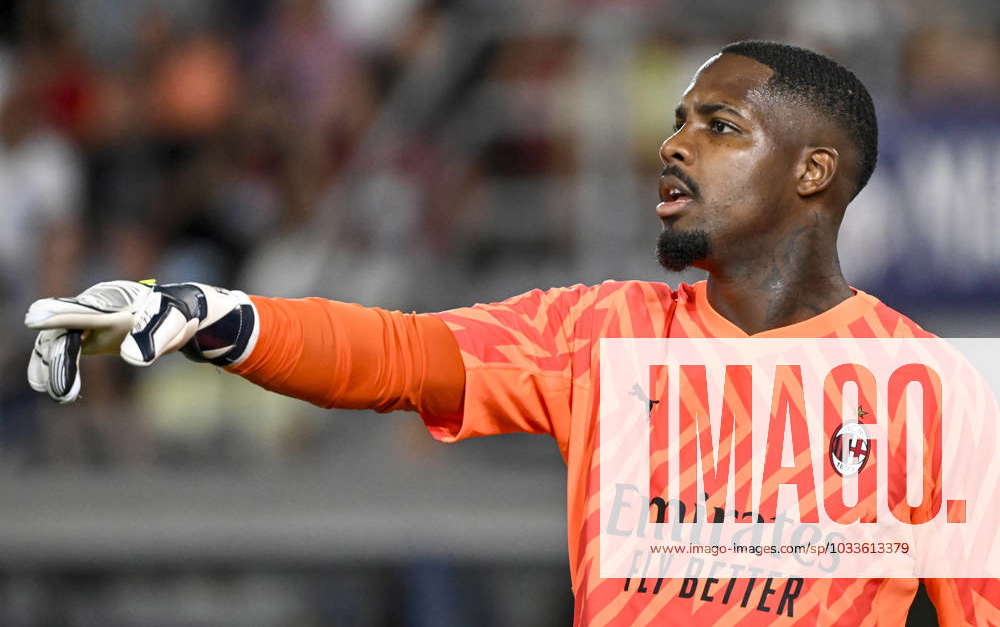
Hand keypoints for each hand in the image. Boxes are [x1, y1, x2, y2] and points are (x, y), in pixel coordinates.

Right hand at [25, 280, 256, 402]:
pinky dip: (56, 366)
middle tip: (61, 392)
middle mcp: (92, 306)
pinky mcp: (86, 334)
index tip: (35, 318)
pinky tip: (53, 387)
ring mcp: (86, 320)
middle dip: (59, 359)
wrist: (176, 312)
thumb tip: (133, 359)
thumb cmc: (174, 314)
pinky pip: (63, 349)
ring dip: (54, 367)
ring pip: (58, 341)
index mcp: (112, 300)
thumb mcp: (171, 323)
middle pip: (63, 330)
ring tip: (61, 394)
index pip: (83, 309)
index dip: (58, 314)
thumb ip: (152, 338)